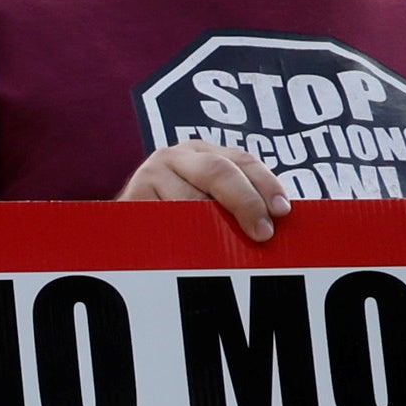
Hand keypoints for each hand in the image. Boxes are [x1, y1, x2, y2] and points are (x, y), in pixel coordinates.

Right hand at [117, 140, 283, 240]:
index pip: (242, 161)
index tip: (282, 211)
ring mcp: (149, 175)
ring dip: (213, 227)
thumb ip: (238, 205)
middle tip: (263, 233)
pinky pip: (165, 220)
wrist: (122, 233)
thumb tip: (281, 220)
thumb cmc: (179, 224)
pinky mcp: (131, 199)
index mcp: (202, 153)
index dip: (265, 184)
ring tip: (230, 251)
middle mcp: (175, 156)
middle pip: (218, 171)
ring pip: (192, 201)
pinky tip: (196, 252)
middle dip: (245, 201)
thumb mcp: (210, 205)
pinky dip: (182, 236)